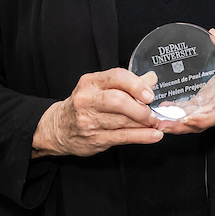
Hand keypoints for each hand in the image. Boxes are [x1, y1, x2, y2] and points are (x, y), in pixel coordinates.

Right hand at [31, 68, 162, 157]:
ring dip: (144, 123)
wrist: (57, 129)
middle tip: (152, 112)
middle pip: (118, 100)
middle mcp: (87, 100)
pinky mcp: (95, 139)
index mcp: (91, 82)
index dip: (136, 85)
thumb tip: (151, 79)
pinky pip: (122, 137)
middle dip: (140, 108)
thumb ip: (126, 84)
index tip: (150, 94)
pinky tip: (154, 136)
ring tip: (156, 123)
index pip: (116, 77)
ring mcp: (89, 120)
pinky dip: (142, 137)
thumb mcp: (99, 88)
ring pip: (122, 121)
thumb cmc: (84, 105)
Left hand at [156, 30, 214, 134]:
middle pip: (201, 124)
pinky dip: (177, 119)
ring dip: (176, 126)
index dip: (203, 118)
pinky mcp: (205, 112)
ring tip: (158, 122)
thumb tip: (214, 35)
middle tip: (163, 124)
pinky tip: (163, 114)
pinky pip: (191, 119)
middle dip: (181, 126)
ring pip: (194, 125)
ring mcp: (213, 113)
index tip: (188, 118)